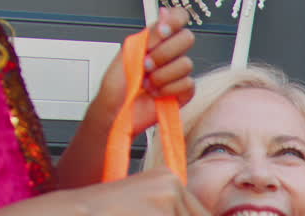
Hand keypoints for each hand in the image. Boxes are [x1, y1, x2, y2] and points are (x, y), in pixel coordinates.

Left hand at [90, 7, 196, 136]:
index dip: (175, 21)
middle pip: (187, 38)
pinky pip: (187, 84)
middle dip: (164, 53)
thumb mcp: (129, 52)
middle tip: (147, 64)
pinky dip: (168, 90)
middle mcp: (170, 53)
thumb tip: (165, 14)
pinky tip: (156, 93)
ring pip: (186, 64)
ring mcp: (178, 73)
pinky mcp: (184, 92)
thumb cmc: (117, 85)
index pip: (179, 18)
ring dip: (162, 76)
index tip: (162, 32)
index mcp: (157, 39)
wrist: (117, 111)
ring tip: (147, 83)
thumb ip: (150, 34)